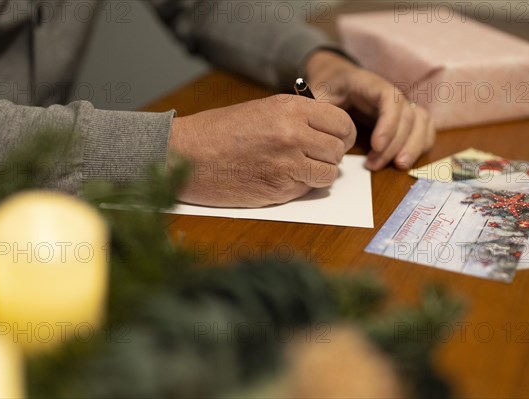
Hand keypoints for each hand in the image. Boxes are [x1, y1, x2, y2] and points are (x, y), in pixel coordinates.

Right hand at [168, 95, 355, 206]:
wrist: (186, 155)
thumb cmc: (218, 131)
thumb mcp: (262, 110)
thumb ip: (297, 119)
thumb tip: (326, 134)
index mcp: (290, 108)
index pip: (342, 123)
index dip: (342, 134)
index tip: (335, 140)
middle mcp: (294, 134)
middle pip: (338, 150)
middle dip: (330, 156)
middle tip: (315, 157)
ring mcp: (288, 164)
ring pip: (329, 173)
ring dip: (319, 174)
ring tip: (298, 169)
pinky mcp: (279, 190)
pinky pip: (307, 190)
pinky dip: (300, 187)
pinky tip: (279, 179)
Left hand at [305, 50, 435, 170]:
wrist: (337, 80)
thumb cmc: (328, 88)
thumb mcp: (319, 94)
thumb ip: (320, 107)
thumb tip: (323, 126)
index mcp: (370, 83)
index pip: (390, 98)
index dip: (388, 122)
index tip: (376, 145)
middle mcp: (391, 93)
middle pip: (407, 114)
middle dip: (396, 143)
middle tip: (375, 165)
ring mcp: (401, 105)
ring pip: (421, 121)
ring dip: (413, 146)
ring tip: (397, 166)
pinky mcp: (405, 118)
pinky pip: (424, 128)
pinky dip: (420, 145)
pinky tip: (404, 161)